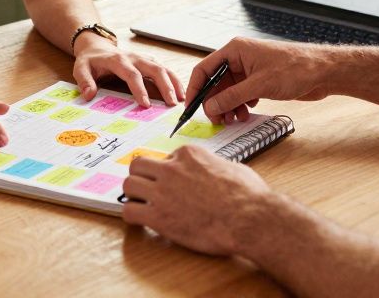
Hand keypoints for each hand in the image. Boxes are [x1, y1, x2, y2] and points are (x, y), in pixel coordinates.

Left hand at [72, 38, 183, 107]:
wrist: (97, 46)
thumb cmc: (90, 60)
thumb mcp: (80, 68)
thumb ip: (84, 81)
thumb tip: (89, 95)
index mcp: (118, 60)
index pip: (131, 74)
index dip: (139, 89)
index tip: (146, 104)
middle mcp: (134, 57)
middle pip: (154, 68)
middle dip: (165, 85)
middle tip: (172, 103)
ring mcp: (143, 59)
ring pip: (163, 68)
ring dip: (174, 83)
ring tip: (182, 100)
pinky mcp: (149, 62)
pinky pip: (164, 70)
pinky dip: (174, 80)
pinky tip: (181, 93)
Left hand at [121, 146, 275, 255]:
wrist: (249, 219)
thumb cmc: (249, 196)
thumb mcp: (232, 167)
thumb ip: (215, 166)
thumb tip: (217, 171)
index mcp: (189, 154)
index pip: (166, 158)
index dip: (168, 172)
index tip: (173, 184)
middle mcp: (171, 169)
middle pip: (138, 165)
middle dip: (142, 177)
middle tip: (148, 191)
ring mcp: (162, 192)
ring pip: (129, 185)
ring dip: (134, 195)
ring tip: (143, 205)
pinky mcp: (158, 217)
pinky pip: (129, 212)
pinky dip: (132, 217)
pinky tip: (141, 223)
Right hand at [186, 37, 340, 123]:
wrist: (322, 72)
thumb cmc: (295, 68)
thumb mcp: (259, 85)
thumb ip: (232, 97)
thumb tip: (210, 106)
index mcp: (235, 50)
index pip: (204, 69)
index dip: (195, 88)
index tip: (191, 107)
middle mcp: (239, 58)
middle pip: (215, 82)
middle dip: (214, 102)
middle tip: (216, 120)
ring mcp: (250, 70)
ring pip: (228, 91)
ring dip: (227, 106)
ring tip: (232, 120)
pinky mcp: (259, 81)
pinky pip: (240, 94)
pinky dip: (239, 105)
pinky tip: (245, 114)